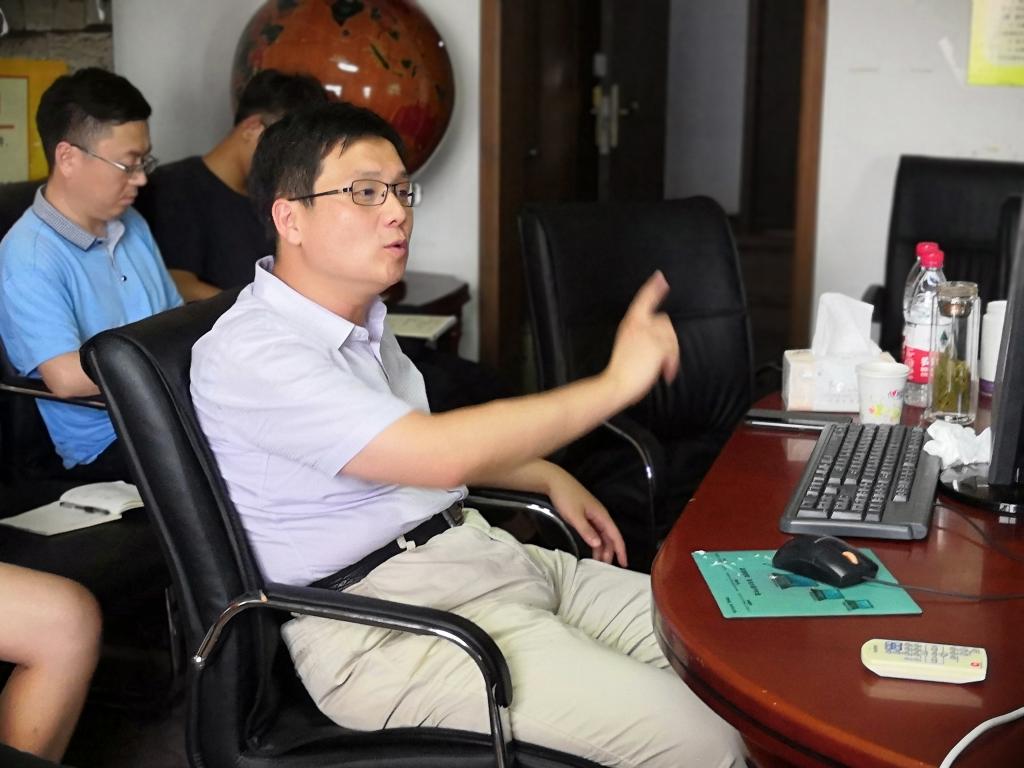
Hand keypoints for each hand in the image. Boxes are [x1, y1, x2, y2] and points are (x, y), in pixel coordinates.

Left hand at [546, 468, 626, 566]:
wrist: (555, 481)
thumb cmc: (566, 497)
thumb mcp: (575, 516)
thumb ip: (586, 531)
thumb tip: (598, 545)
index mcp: (601, 515)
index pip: (615, 535)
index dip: (620, 550)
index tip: (624, 564)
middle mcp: (600, 516)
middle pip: (610, 537)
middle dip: (610, 552)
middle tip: (606, 568)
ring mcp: (593, 516)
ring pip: (602, 535)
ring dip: (601, 548)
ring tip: (598, 562)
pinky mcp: (585, 515)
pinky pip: (595, 531)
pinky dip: (595, 542)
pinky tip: (592, 549)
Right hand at [604, 271, 679, 406]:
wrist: (617, 383)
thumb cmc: (621, 370)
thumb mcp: (627, 346)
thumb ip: (641, 337)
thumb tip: (661, 340)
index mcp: (629, 324)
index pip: (643, 300)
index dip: (653, 288)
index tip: (660, 277)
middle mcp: (638, 325)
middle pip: (665, 322)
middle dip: (668, 341)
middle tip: (665, 360)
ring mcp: (648, 334)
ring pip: (671, 338)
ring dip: (671, 356)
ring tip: (663, 370)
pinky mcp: (657, 345)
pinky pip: (672, 351)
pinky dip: (671, 364)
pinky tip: (664, 374)